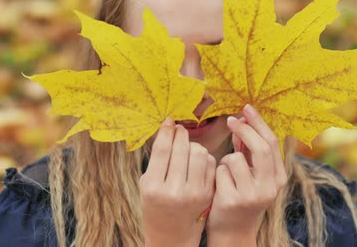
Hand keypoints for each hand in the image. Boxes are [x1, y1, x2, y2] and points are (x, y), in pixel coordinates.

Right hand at [140, 118, 216, 246]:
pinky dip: (204, 157)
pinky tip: (197, 160)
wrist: (171, 235)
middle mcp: (174, 191)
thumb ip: (157, 159)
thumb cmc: (156, 206)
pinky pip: (209, 164)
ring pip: (199, 153)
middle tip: (179, 129)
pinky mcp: (207, 195)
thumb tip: (169, 129)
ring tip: (187, 147)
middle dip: (181, 135)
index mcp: (153, 187)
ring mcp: (193, 194)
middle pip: (182, 149)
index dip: (167, 131)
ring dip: (193, 145)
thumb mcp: (147, 184)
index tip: (169, 121)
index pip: (163, 150)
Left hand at [206, 104, 286, 243]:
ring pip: (235, 158)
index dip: (258, 123)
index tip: (245, 108)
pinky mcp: (233, 201)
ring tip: (225, 174)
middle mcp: (269, 187)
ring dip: (225, 160)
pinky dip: (216, 173)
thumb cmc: (240, 195)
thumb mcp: (251, 174)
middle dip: (244, 129)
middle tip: (230, 119)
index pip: (272, 143)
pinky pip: (220, 171)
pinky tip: (218, 187)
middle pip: (261, 147)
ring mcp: (252, 195)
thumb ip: (249, 150)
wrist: (232, 231)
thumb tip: (243, 119)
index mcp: (278, 178)